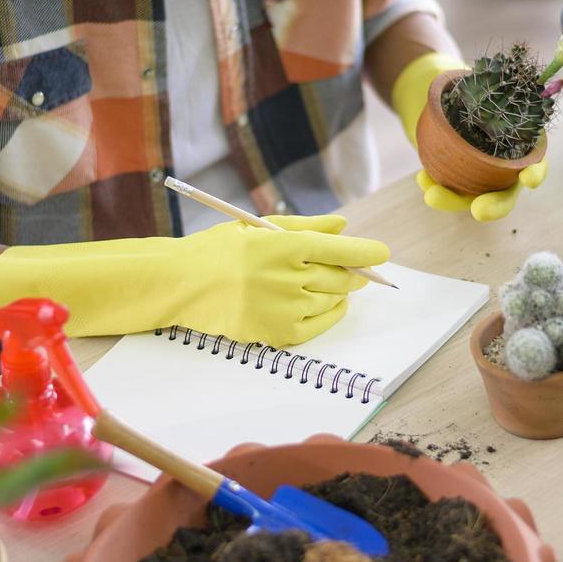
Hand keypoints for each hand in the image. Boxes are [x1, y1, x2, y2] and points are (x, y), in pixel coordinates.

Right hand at [0, 215, 388, 344]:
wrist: (180, 286)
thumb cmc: (219, 250)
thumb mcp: (259, 229)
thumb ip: (305, 228)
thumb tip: (343, 229)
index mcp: (281, 246)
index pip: (338, 249)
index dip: (366, 252)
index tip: (382, 253)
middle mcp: (285, 277)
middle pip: (339, 277)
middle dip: (352, 272)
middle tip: (352, 269)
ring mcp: (282, 308)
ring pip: (332, 300)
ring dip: (339, 291)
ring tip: (328, 283)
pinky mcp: (277, 333)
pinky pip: (319, 325)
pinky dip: (329, 314)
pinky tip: (323, 305)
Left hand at [390, 52, 549, 222]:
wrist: (445, 97)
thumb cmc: (472, 89)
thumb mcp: (480, 84)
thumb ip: (484, 85)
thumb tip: (480, 74)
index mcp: (522, 145)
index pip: (536, 164)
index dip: (536, 174)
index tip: (529, 180)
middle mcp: (504, 167)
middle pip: (506, 192)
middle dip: (495, 206)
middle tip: (479, 211)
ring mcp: (480, 176)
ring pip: (473, 197)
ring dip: (453, 200)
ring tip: (431, 195)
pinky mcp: (457, 179)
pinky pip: (448, 187)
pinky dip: (434, 185)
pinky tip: (422, 177)